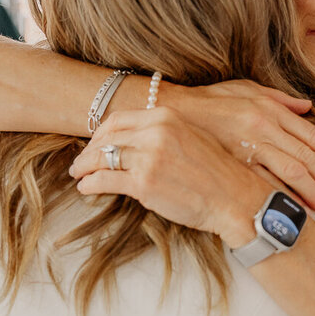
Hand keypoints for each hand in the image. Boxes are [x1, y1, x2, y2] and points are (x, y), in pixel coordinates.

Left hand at [69, 107, 275, 246]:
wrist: (236, 199)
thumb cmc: (217, 174)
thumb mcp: (192, 137)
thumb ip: (163, 133)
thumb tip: (135, 140)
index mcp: (166, 116)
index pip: (119, 119)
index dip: (100, 133)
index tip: (94, 144)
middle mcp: (155, 132)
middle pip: (107, 137)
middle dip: (89, 151)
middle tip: (80, 162)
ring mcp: (149, 157)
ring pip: (102, 158)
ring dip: (85, 168)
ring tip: (78, 175)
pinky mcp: (144, 183)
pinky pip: (105, 180)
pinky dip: (90, 184)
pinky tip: (86, 188)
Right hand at [166, 80, 314, 218]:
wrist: (173, 111)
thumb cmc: (210, 102)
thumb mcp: (246, 89)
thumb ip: (279, 98)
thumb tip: (306, 106)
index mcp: (272, 110)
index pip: (313, 136)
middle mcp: (266, 126)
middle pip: (308, 157)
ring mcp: (250, 146)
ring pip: (294, 172)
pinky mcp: (234, 163)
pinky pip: (266, 183)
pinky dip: (286, 198)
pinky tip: (298, 212)